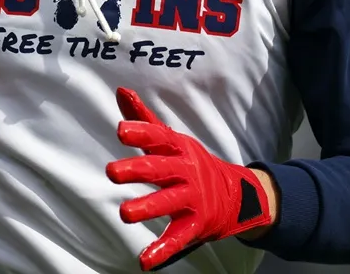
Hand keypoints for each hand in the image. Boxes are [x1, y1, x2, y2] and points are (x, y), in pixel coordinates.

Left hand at [106, 88, 272, 270]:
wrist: (238, 195)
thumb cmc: (192, 164)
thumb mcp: (171, 140)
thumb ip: (143, 119)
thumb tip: (121, 92)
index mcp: (178, 149)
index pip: (158, 137)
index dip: (140, 133)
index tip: (121, 130)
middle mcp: (186, 171)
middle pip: (160, 169)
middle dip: (136, 170)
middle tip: (111, 172)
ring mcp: (192, 199)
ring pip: (168, 203)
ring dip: (147, 207)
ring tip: (125, 214)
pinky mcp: (196, 224)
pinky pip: (179, 238)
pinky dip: (162, 250)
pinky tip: (144, 260)